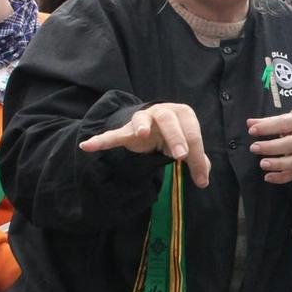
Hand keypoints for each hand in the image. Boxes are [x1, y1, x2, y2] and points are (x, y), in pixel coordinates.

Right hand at [79, 102, 211, 187]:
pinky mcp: (126, 131)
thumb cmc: (174, 134)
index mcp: (182, 113)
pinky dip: (101, 141)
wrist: (153, 124)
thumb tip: (203, 180)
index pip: (192, 133)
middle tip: (181, 155)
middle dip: (176, 136)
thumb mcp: (187, 145)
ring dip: (141, 126)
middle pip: (168, 119)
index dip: (197, 155)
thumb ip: (197, 160)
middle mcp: (162, 111)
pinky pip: (113, 135)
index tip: (200, 178)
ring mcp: (142, 119)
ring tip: (141, 134)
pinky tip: (87, 146)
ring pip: (142, 119)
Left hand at [248, 109, 291, 184]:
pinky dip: (281, 177)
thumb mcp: (286, 118)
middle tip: (253, 148)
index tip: (251, 130)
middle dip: (271, 147)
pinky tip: (268, 177)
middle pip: (290, 144)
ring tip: (262, 164)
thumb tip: (249, 123)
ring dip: (278, 164)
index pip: (283, 123)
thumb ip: (267, 122)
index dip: (267, 127)